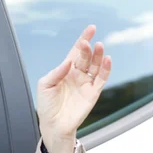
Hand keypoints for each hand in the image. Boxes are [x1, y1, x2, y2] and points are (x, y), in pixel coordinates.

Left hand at [37, 25, 111, 152]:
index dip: (83, 39)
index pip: (76, 51)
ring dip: (98, 55)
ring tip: (99, 46)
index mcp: (65, 70)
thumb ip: (56, 72)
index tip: (91, 28)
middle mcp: (77, 74)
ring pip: (96, 65)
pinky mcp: (93, 93)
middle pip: (86, 56)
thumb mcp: (45, 85)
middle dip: (87, 48)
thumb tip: (69, 61)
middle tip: (87, 42)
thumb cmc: (47, 105)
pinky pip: (102, 79)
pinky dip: (106, 69)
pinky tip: (107, 60)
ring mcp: (86, 83)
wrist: (53, 124)